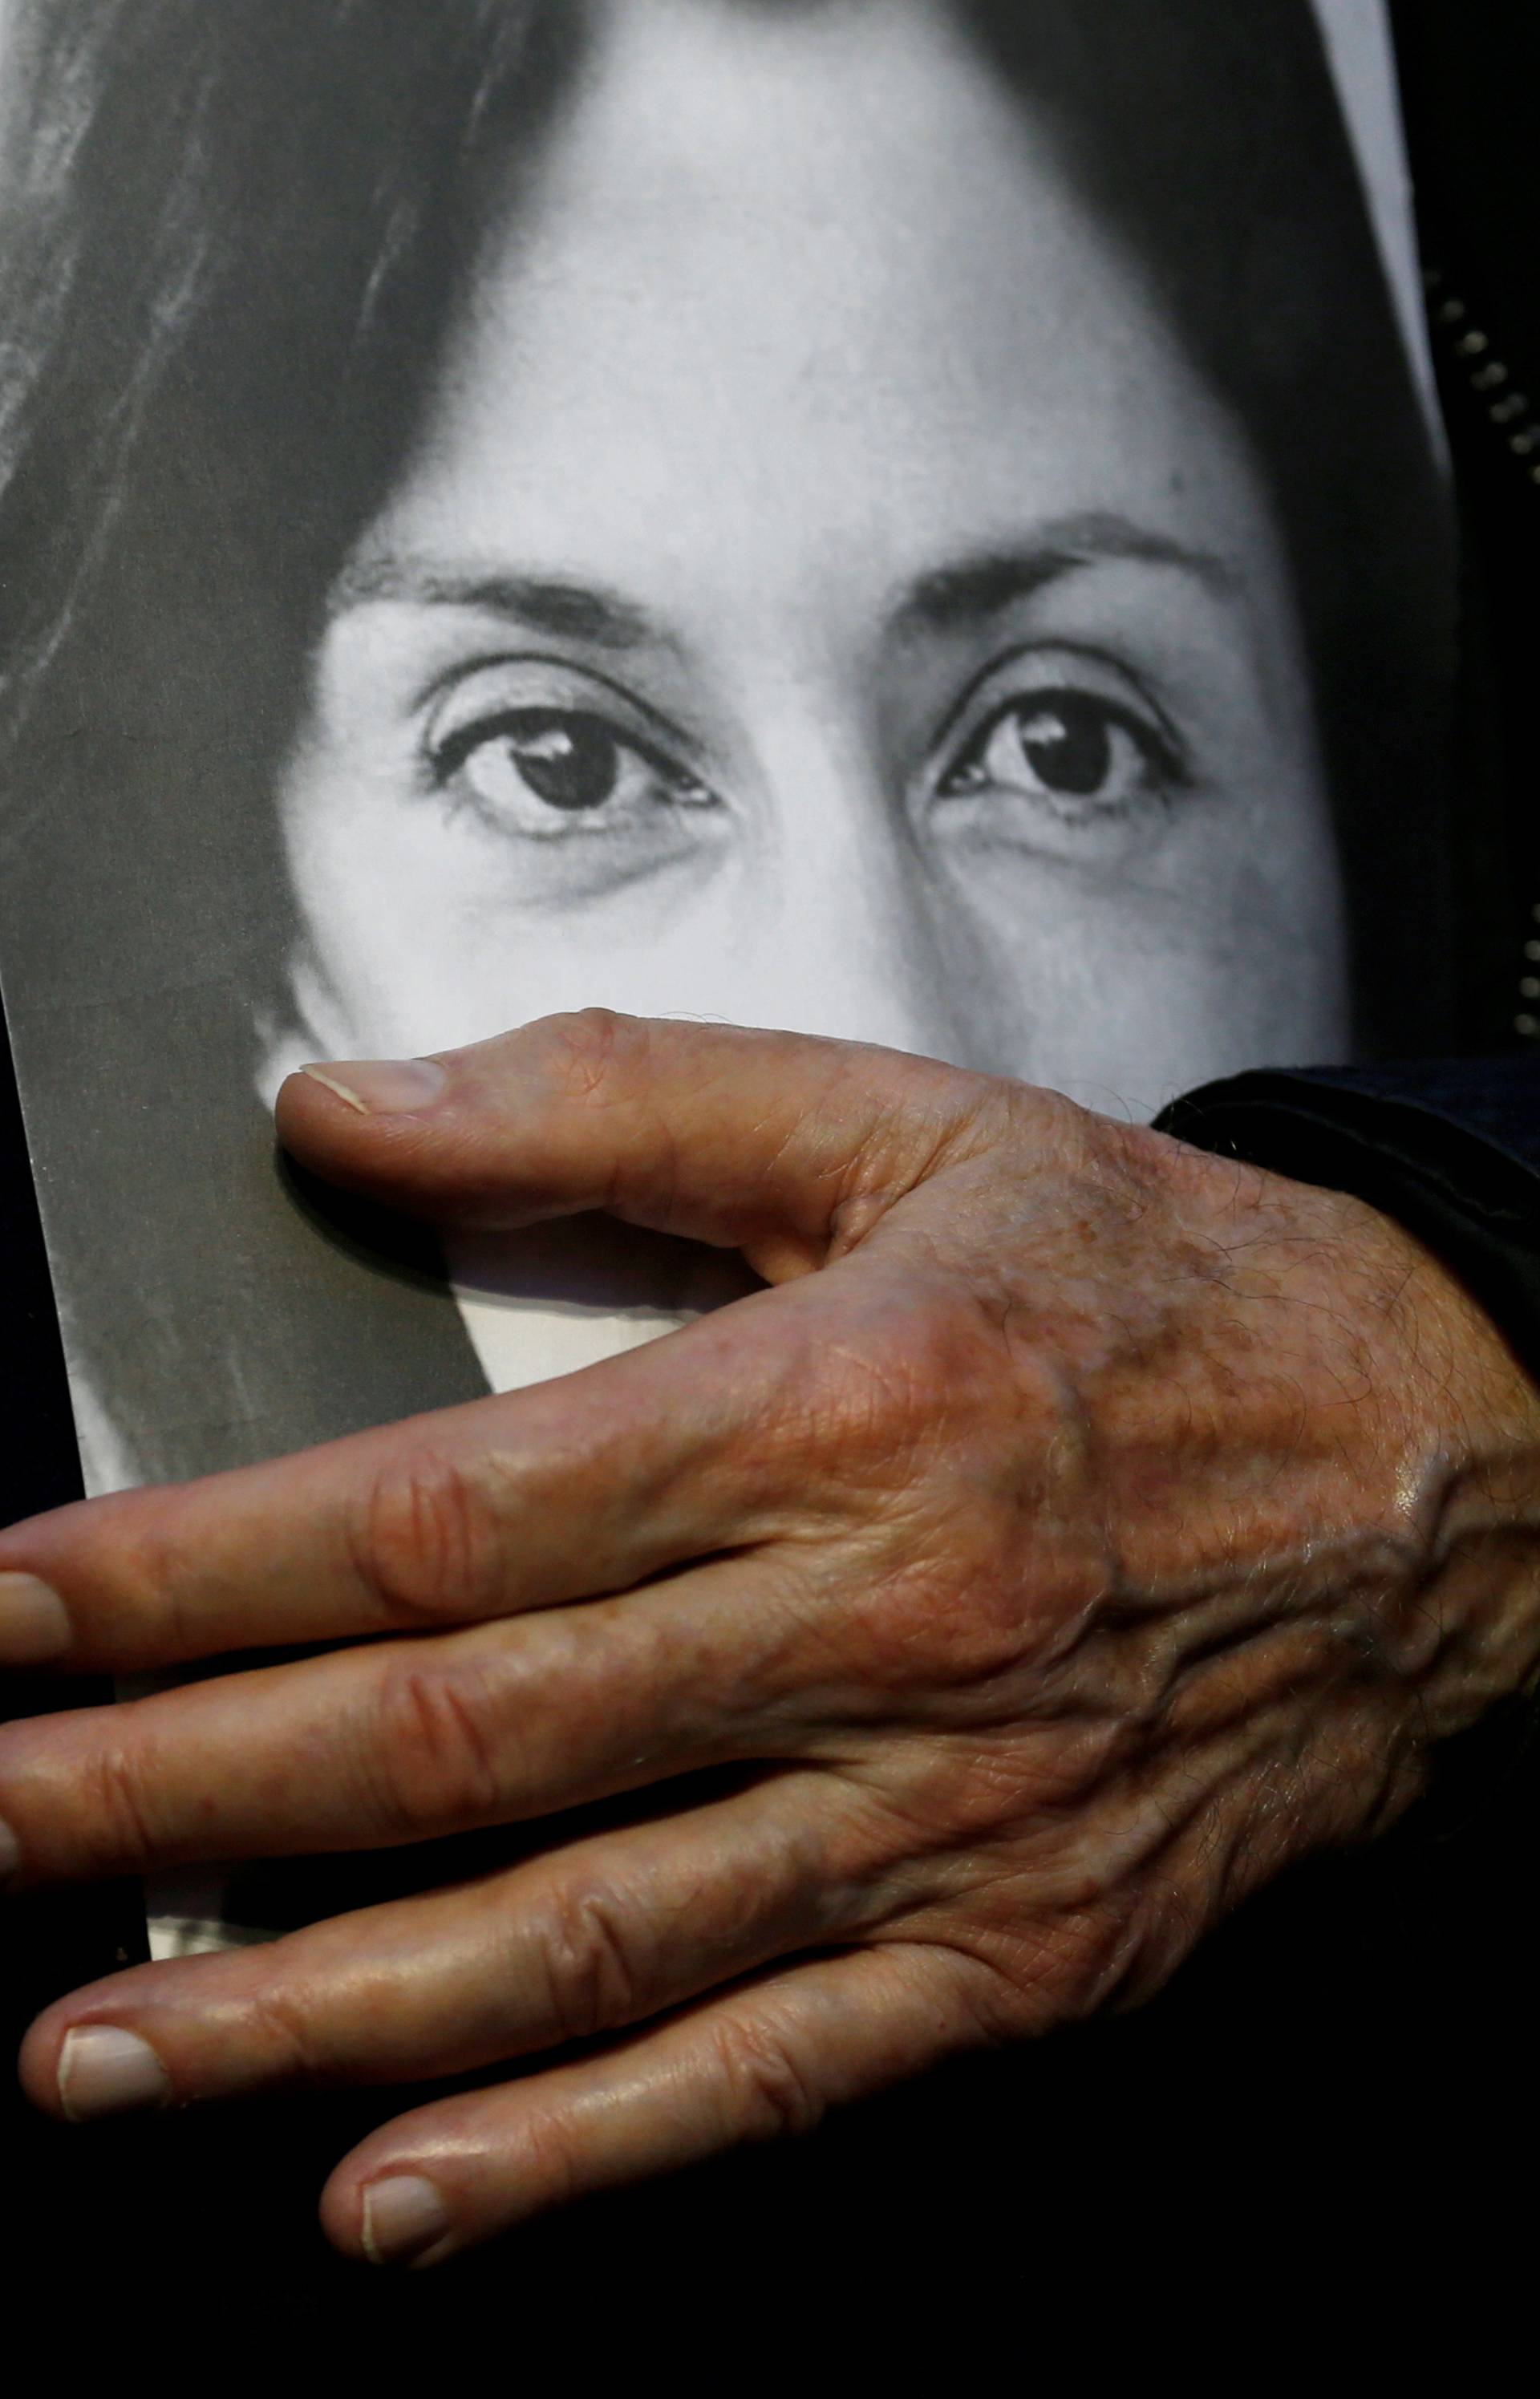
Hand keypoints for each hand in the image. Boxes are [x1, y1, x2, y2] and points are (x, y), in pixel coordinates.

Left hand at [3, 1014, 1538, 2267]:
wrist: (1455, 1451)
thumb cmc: (1164, 1283)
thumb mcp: (909, 1126)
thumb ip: (616, 1098)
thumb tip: (348, 1108)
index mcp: (836, 1407)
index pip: (443, 1515)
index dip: (195, 1574)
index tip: (14, 1614)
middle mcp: (880, 1626)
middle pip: (459, 1740)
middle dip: (173, 1792)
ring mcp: (949, 1818)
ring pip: (576, 1940)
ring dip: (308, 2010)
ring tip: (95, 2046)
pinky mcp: (1021, 1949)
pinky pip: (767, 2075)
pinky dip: (571, 2151)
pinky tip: (390, 2194)